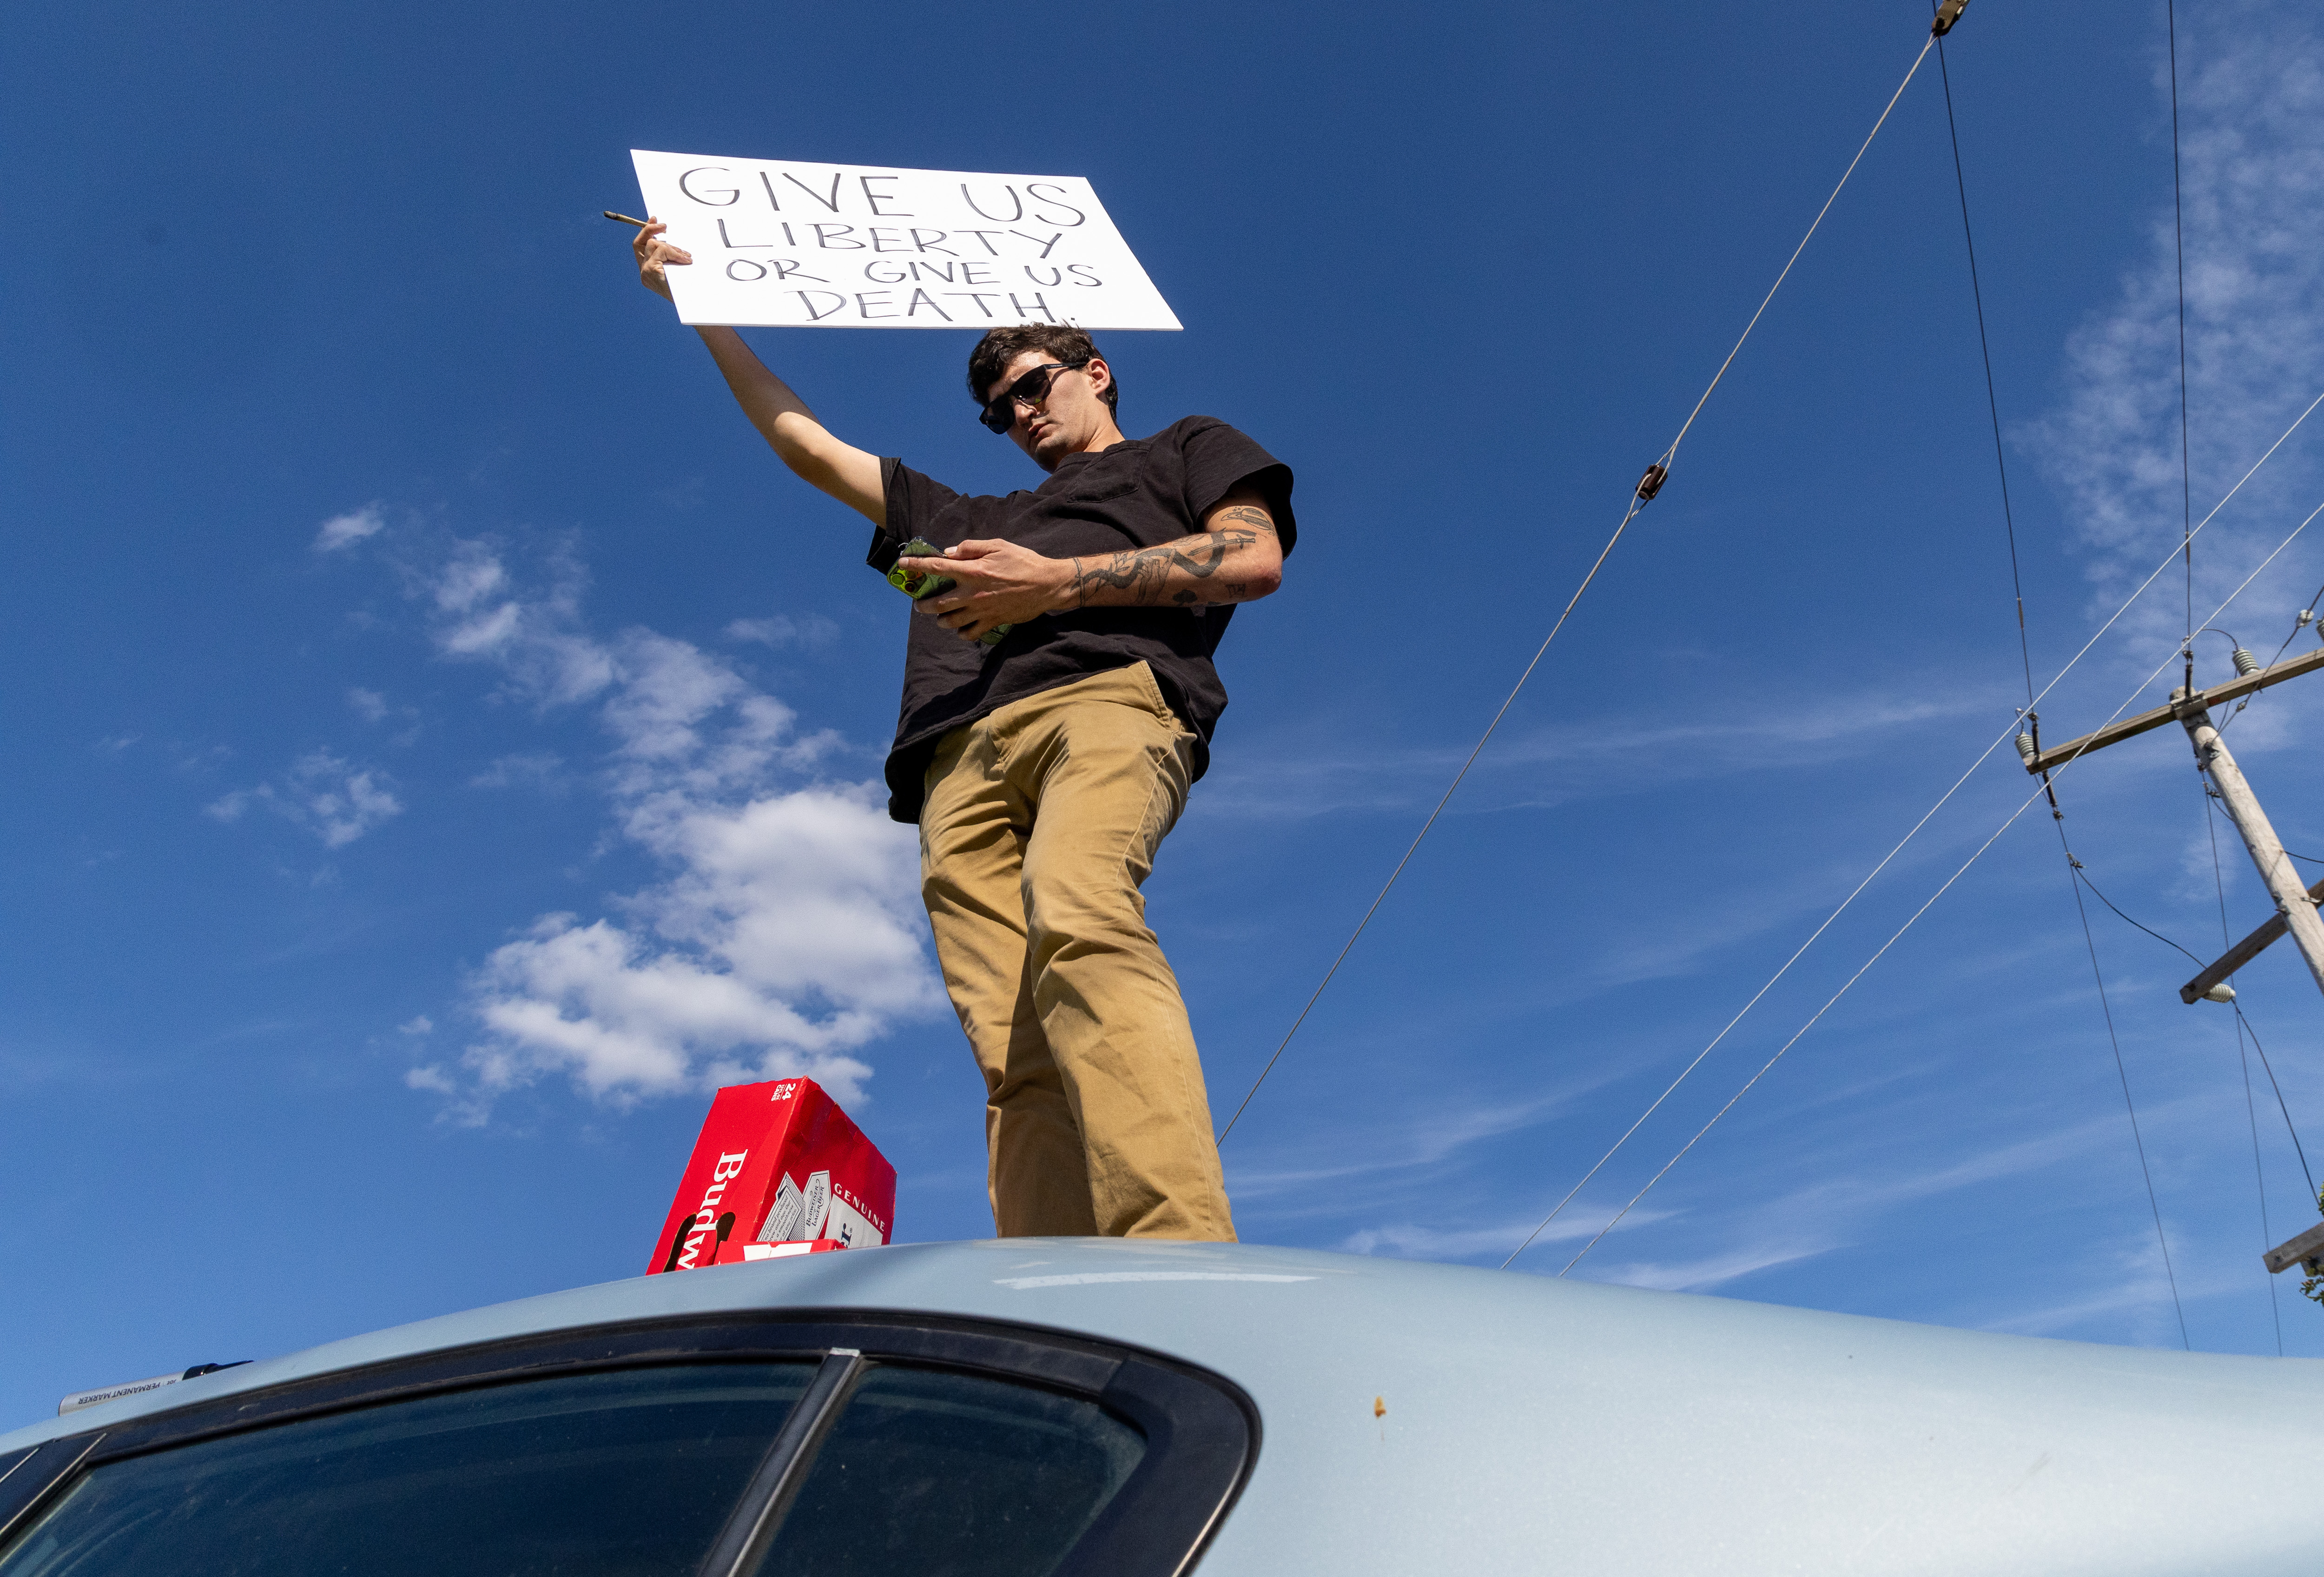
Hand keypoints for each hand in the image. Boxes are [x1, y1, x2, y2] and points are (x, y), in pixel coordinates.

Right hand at [634, 218, 691, 301]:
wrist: (693, 306)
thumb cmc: (689, 290)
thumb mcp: (679, 270)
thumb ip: (672, 258)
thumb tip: (673, 242)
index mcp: (649, 272)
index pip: (641, 247)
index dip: (646, 232)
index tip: (654, 220)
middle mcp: (643, 272)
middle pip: (639, 242)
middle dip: (651, 229)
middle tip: (665, 225)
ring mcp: (645, 272)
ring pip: (653, 244)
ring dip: (672, 247)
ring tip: (686, 257)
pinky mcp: (651, 270)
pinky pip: (662, 251)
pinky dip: (675, 253)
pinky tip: (686, 261)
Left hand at [899, 539, 1073, 642]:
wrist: (1047, 585)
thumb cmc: (1024, 562)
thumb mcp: (998, 545)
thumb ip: (972, 548)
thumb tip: (950, 552)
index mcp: (973, 571)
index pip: (937, 568)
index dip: (917, 565)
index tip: (902, 563)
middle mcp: (973, 593)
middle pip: (938, 603)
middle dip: (923, 605)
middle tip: (919, 603)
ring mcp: (982, 610)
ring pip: (951, 621)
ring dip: (940, 620)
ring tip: (938, 617)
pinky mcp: (993, 622)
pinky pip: (970, 633)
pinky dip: (961, 633)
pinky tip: (960, 628)